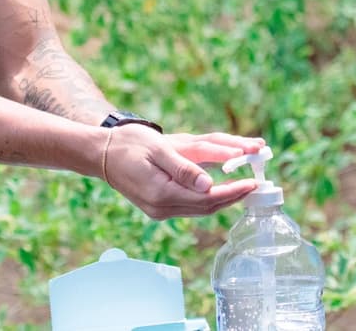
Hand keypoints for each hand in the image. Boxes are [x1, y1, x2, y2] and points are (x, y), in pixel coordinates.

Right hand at [102, 127, 265, 219]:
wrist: (100, 154)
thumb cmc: (128, 145)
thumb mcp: (158, 149)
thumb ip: (184, 168)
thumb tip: (209, 184)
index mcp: (162, 194)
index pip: (208, 199)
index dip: (233, 192)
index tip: (253, 182)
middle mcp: (161, 208)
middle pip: (207, 208)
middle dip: (233, 196)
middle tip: (256, 184)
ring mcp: (159, 211)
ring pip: (200, 209)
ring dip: (223, 199)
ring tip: (244, 186)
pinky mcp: (158, 207)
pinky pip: (190, 206)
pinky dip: (208, 199)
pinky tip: (220, 190)